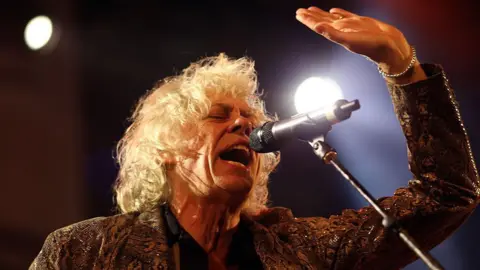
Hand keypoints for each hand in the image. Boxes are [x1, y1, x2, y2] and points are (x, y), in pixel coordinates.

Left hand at [296, 7, 425, 82]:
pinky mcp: (360, 22)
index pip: (318, 25)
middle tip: (299, 11)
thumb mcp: (349, 40)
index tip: (298, 14)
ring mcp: (350, 26)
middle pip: (321, 21)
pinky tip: (333, 11)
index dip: (308, 20)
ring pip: (332, 18)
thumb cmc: (370, 46)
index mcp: (336, 34)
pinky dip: (338, 12)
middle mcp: (341, 30)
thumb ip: (332, 34)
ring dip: (321, 14)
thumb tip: (316, 27)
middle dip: (310, 16)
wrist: (390, 47)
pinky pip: (346, 15)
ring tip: (311, 10)